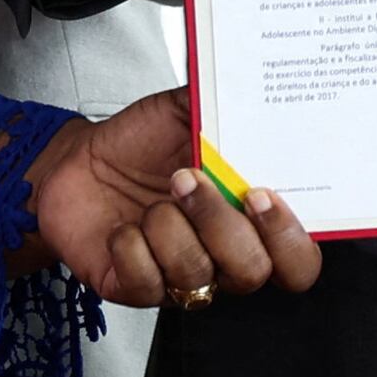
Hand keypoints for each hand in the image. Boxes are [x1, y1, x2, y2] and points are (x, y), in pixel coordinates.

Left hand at [31, 88, 320, 310]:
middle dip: (222, 225)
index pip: (299, 259)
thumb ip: (226, 104)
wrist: (78, 165)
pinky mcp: (137, 290)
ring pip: (198, 276)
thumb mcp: (187, 112)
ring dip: (172, 229)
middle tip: (192, 180)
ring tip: (155, 197)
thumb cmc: (142, 142)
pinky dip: (133, 246)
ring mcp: (181, 278)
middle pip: (253, 272)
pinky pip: (147, 283)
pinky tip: (125, 226)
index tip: (262, 194)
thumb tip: (257, 85)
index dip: (290, 239)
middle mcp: (224, 256)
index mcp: (252, 220)